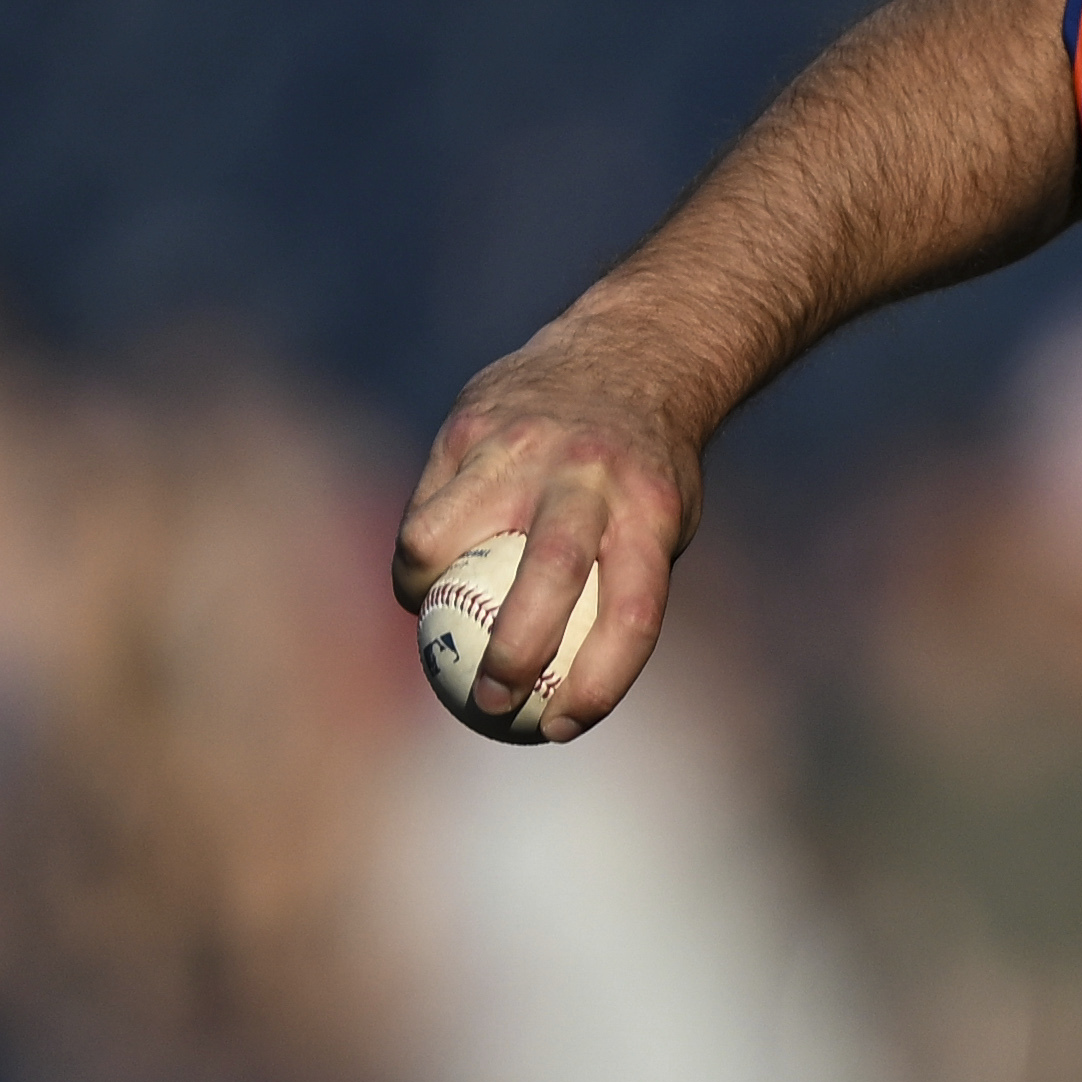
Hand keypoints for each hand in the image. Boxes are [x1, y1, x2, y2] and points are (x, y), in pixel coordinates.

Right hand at [393, 318, 699, 741]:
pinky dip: (417, 550)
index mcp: (651, 510)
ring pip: (442, 536)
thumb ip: (616, 595)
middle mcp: (588, 475)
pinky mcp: (471, 422)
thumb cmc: (646, 470)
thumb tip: (558, 702)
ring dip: (426, 591)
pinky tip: (423, 570)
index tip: (563, 727)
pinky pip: (425, 505)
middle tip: (490, 702)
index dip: (599, 680)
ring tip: (435, 618)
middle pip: (546, 577)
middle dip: (512, 654)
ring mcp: (524, 444)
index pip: (634, 611)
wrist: (629, 353)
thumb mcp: (664, 522)